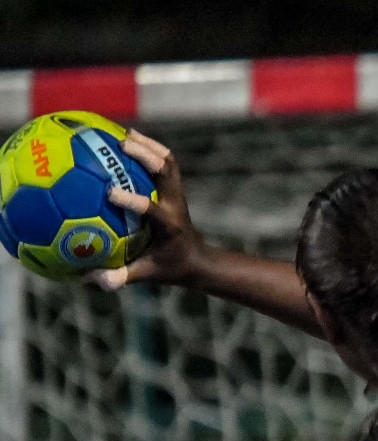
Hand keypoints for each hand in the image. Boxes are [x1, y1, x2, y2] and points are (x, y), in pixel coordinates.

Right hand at [84, 129, 206, 291]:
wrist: (198, 260)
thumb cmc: (170, 267)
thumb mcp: (148, 274)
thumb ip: (121, 277)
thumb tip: (91, 280)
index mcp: (170, 226)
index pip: (152, 210)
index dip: (134, 200)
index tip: (110, 192)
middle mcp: (175, 205)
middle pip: (166, 173)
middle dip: (146, 157)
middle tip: (120, 144)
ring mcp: (176, 195)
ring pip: (168, 162)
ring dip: (149, 146)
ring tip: (124, 134)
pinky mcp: (174, 189)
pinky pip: (165, 162)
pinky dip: (149, 148)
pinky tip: (126, 139)